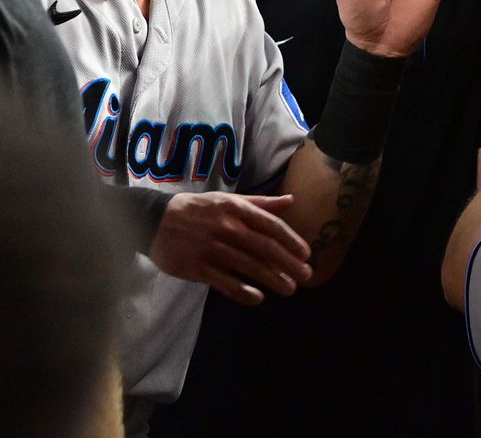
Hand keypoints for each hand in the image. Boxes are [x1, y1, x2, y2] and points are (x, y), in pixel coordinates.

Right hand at [148, 192, 312, 305]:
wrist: (155, 220)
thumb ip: (261, 203)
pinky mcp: (197, 268)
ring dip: (273, 279)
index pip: (271, 226)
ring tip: (290, 288)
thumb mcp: (229, 200)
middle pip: (265, 248)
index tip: (306, 255)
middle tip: (306, 276)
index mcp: (237, 210)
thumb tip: (291, 200)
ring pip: (249, 266)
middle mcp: (227, 228)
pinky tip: (258, 298)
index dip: (291, 241)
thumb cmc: (198, 210)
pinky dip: (243, 291)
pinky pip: (225, 282)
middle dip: (289, 264)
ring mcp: (212, 249)